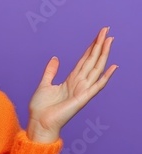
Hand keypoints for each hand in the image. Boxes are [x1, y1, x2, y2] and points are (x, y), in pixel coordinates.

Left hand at [27, 26, 117, 142]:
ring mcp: (82, 91)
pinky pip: (96, 86)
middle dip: (99, 46)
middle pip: (92, 61)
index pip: (84, 60)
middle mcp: (79, 84)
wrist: (39, 123)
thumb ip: (51, 72)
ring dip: (103, 54)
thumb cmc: (41, 108)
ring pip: (96, 68)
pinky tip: (113, 67)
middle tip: (106, 30)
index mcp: (71, 81)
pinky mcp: (82, 99)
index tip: (98, 35)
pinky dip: (105, 77)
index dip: (91, 48)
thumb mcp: (44, 84)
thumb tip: (55, 58)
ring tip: (110, 40)